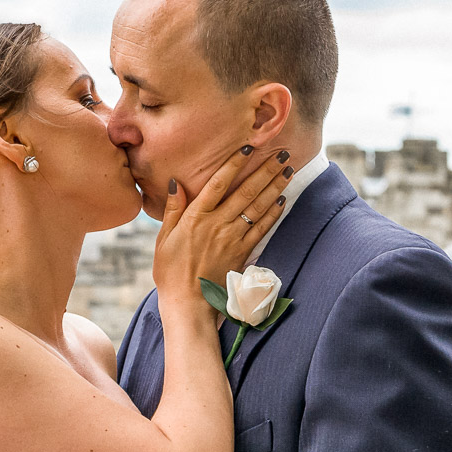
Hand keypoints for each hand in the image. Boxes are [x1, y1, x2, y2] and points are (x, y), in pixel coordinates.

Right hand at [154, 147, 293, 306]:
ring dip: (275, 187)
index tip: (249, 147)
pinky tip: (282, 200)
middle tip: (281, 154)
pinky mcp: (243, 253)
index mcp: (195, 217)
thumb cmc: (171, 272)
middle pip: (246, 191)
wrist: (189, 304)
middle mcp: (217, 224)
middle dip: (265, 170)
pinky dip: (273, 214)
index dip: (235, 163)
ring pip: (258, 207)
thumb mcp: (164, 239)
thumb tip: (176, 183)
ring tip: (287, 171)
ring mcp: (233, 238)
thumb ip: (173, 210)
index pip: (218, 183)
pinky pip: (262, 229)